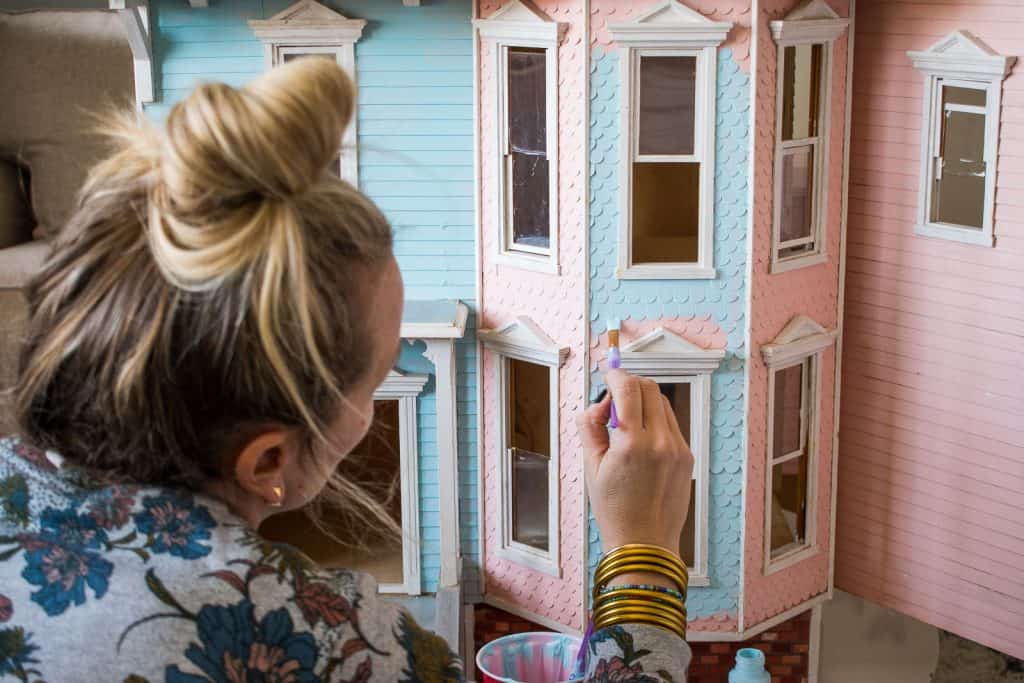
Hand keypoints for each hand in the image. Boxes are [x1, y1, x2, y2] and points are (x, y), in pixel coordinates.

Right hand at [578, 370, 693, 582]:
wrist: (644, 542)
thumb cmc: (614, 509)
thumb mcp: (590, 466)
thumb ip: (590, 426)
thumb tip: (600, 403)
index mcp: (632, 444)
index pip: (628, 388)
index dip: (615, 376)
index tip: (607, 376)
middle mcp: (660, 442)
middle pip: (649, 388)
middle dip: (629, 384)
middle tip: (614, 397)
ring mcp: (678, 448)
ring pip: (662, 403)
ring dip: (643, 401)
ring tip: (626, 422)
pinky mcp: (687, 455)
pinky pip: (671, 423)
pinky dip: (655, 420)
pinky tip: (641, 439)